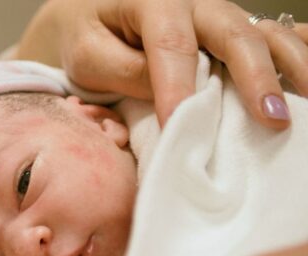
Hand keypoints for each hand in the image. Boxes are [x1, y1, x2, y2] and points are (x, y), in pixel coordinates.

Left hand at [15, 0, 307, 129]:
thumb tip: (172, 94)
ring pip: (262, 33)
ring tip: (304, 105)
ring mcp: (218, 14)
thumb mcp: (88, 54)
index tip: (180, 125)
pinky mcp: (230, 29)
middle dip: (255, 76)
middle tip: (272, 118)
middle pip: (233, 33)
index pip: (170, 45)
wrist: (92, 14)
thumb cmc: (88, 36)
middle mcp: (194, 2)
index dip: (177, 87)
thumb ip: (124, 71)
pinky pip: (271, 35)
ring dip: (290, 66)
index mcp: (152, 1)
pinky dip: (297, 51)